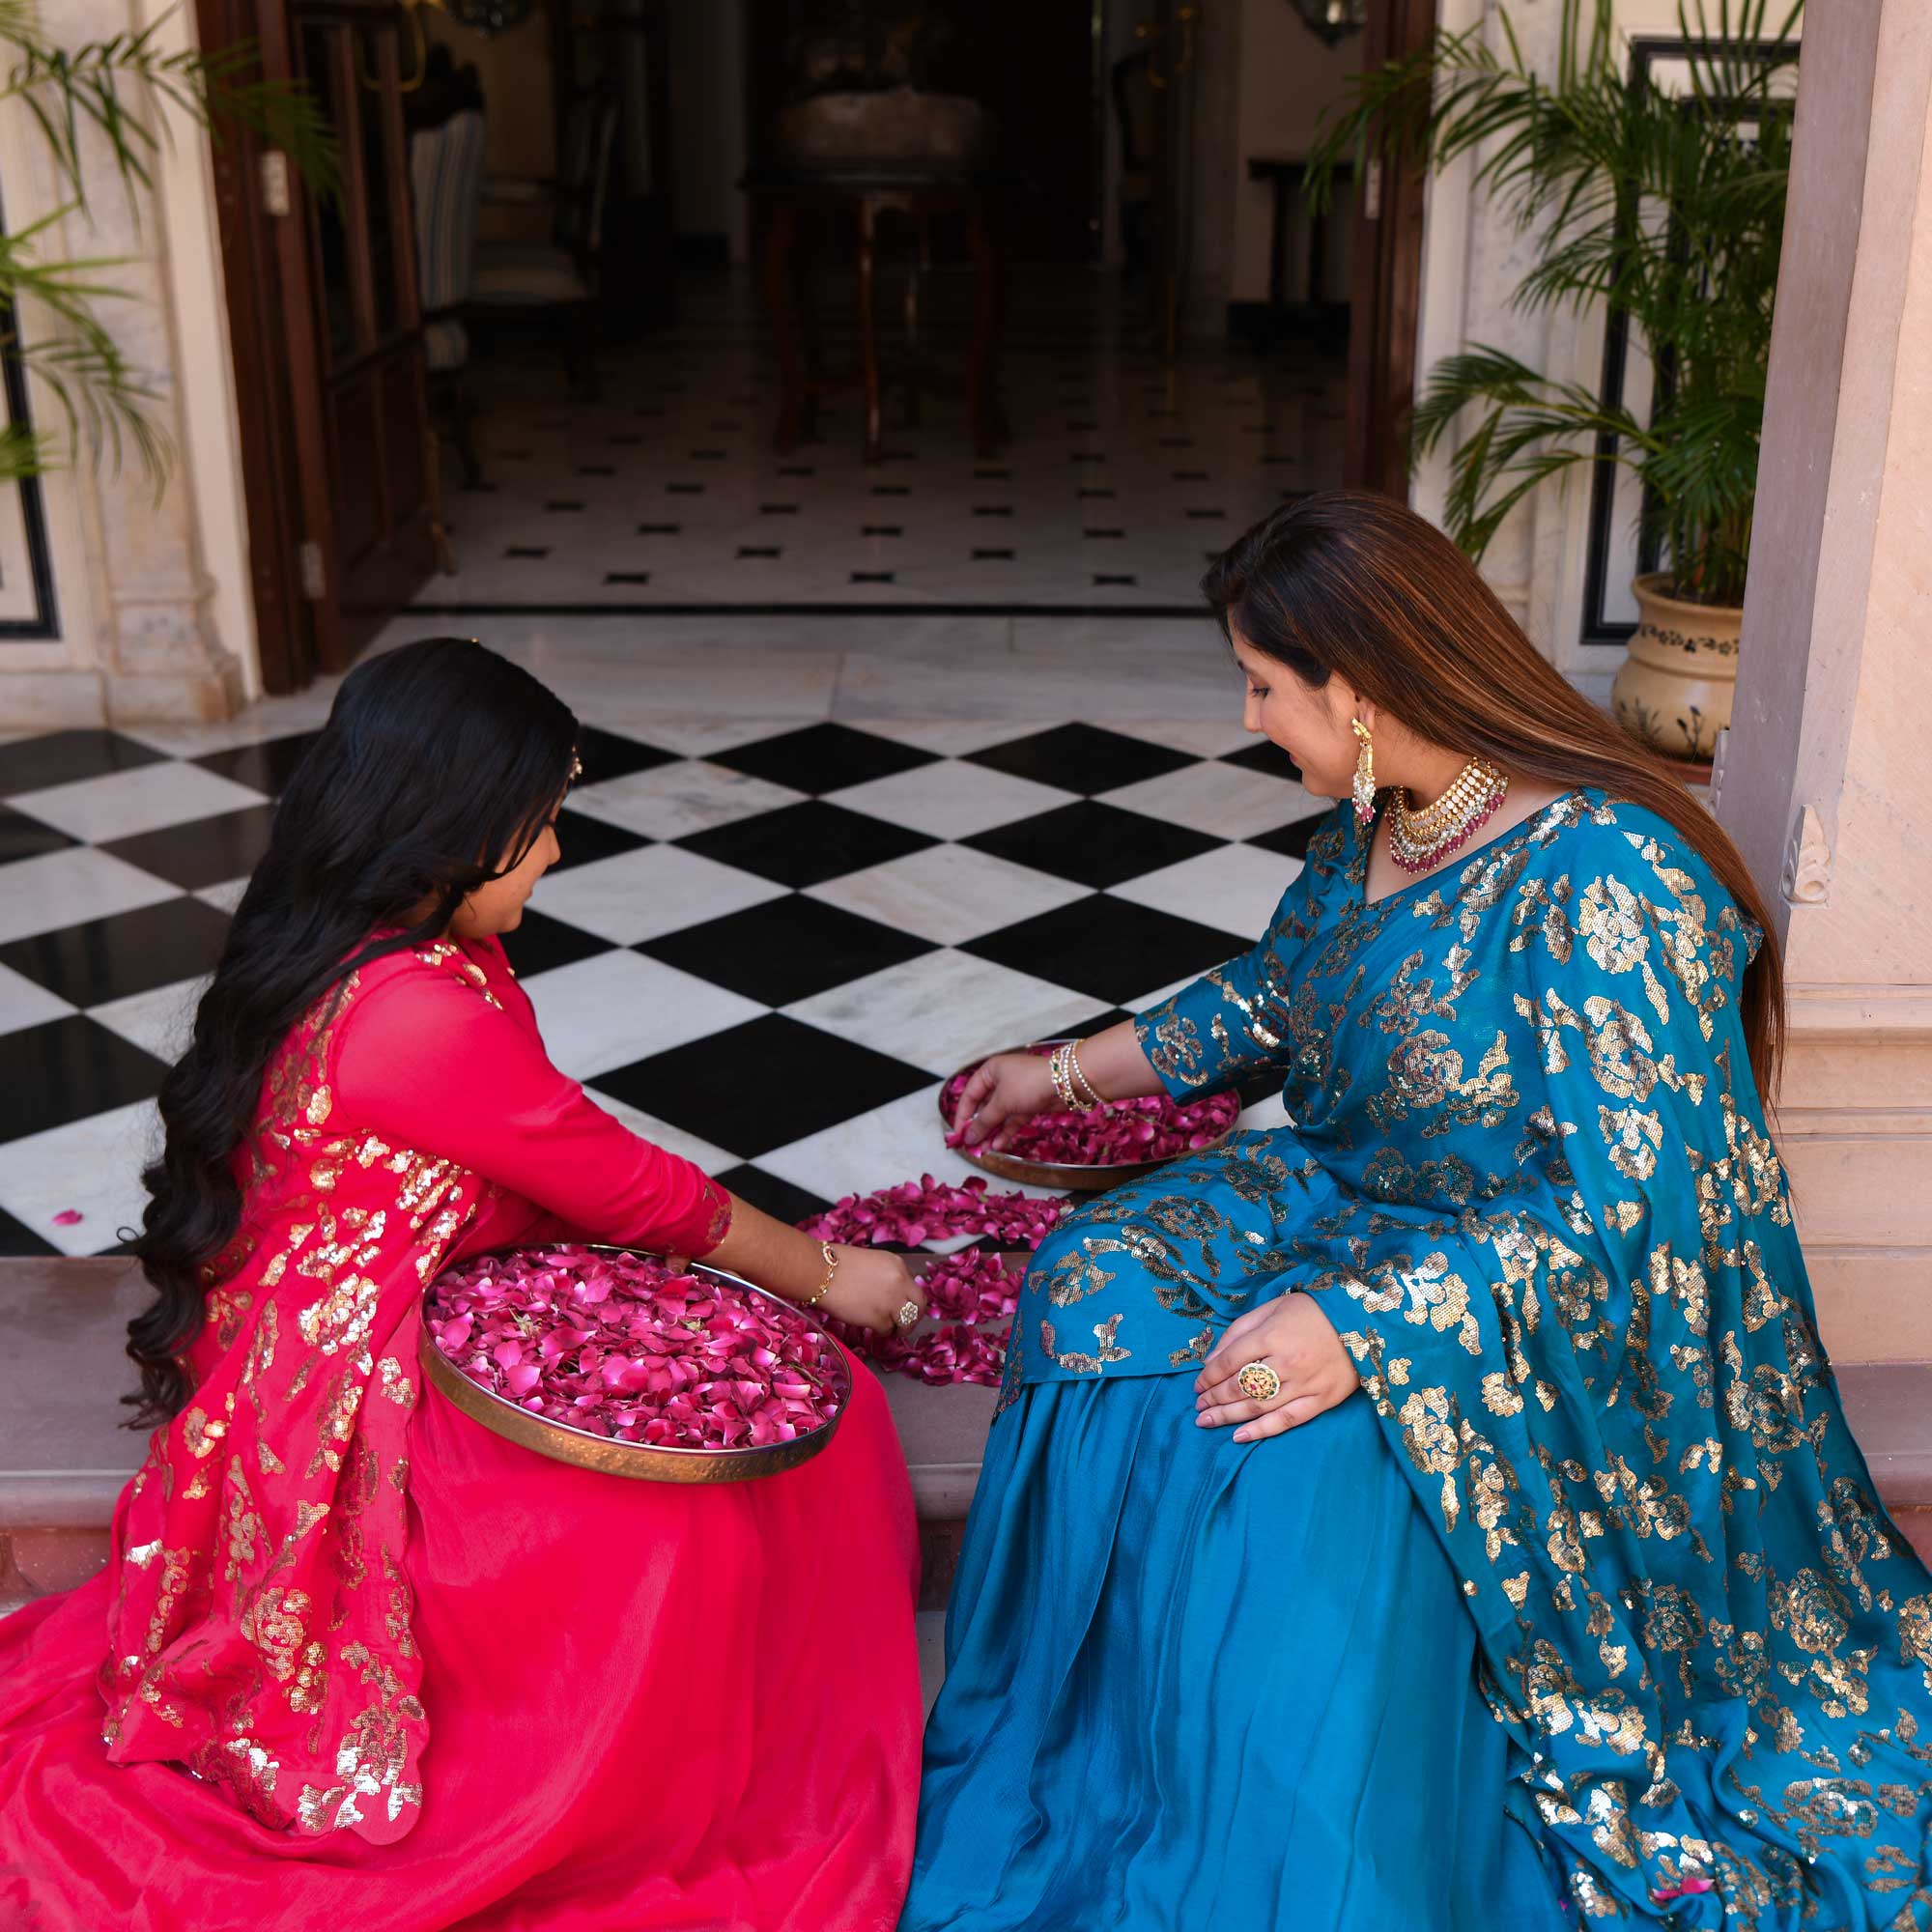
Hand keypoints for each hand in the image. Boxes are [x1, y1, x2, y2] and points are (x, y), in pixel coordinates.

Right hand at [817, 1246, 923, 1336]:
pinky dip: (880, 1332)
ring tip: (890, 1330)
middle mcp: (900, 1282)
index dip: (907, 1299)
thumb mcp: (870, 1262)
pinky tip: (871, 1328)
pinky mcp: (879, 1318)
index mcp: (898, 1264)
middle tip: (905, 1324)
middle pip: (920, 1304)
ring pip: (907, 1321)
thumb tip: (887, 1293)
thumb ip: (885, 1277)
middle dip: (914, 1316)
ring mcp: (891, 1301)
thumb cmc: (835, 1264)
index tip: (902, 1306)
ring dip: (899, 1327)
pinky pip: (886, 1331)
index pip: (913, 1286)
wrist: (819, 1272)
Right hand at [951, 1050, 1057, 1148]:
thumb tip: (968, 1137)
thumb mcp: (1002, 1103)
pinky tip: (998, 1145)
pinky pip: (1012, 1120)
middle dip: (978, 1127)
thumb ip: (984, 1122)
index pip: (969, 1095)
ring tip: (983, 1150)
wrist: (1067, 1082)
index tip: (958, 1134)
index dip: (962, 1115)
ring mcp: (1016, 1093)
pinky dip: (1005, 1132)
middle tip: (970, 1145)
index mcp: (990, 1071)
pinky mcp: (1028, 1104)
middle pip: (984, 1106)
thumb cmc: (1028, 1084)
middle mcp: (1001, 1080)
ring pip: (999, 1115)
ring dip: (991, 1132)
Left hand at [1193, 1291, 1359, 1442]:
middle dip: (1214, 1398)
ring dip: (1228, 1416)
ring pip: (1258, 1406)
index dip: (1208, 1377)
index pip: (1230, 1362)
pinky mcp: (1322, 1400)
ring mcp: (1304, 1384)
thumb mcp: (1272, 1308)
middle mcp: (1286, 1362)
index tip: (1196, 1386)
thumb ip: (1240, 1331)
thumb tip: (1212, 1360)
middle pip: (1240, 1386)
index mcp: (1271, 1335)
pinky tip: (1239, 1436)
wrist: (1361, 1321)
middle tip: (1198, 1407)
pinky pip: (1287, 1420)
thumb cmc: (1311, 1311)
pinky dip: (1261, 1430)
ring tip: (1206, 1422)